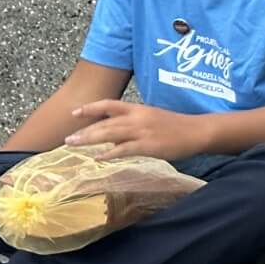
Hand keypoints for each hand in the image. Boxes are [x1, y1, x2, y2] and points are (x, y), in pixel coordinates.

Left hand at [64, 100, 205, 160]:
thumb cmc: (177, 126)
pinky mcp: (148, 145)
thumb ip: (134, 123)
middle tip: (67, 138)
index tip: (74, 113)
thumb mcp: (153, 118)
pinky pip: (124, 149)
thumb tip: (116, 132)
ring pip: (110, 133)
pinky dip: (109, 154)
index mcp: (139, 109)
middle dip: (85, 130)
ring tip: (73, 144)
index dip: (91, 108)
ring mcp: (142, 131)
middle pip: (105, 122)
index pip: (110, 105)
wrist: (198, 131)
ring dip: (90, 139)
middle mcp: (138, 117)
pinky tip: (98, 158)